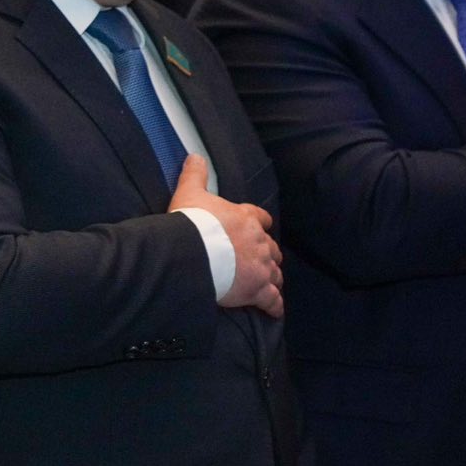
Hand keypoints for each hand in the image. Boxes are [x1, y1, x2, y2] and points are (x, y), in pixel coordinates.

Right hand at [169, 155, 282, 316]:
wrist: (193, 251)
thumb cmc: (192, 222)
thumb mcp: (190, 192)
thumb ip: (195, 174)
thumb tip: (194, 156)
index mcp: (246, 219)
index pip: (262, 218)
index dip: (262, 225)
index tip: (262, 228)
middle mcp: (259, 242)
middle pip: (272, 249)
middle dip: (269, 255)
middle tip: (262, 261)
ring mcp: (260, 267)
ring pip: (275, 274)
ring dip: (273, 279)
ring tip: (269, 285)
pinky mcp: (257, 289)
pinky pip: (272, 300)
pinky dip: (274, 306)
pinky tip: (275, 310)